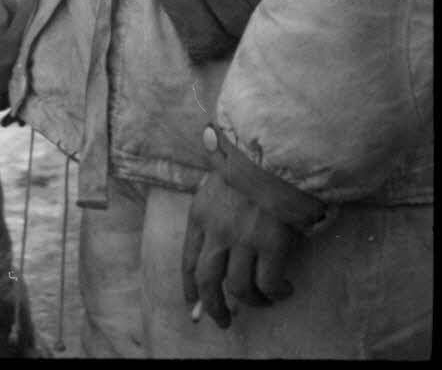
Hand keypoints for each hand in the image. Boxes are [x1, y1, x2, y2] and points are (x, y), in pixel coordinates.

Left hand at [181, 171, 295, 328]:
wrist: (274, 152)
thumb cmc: (248, 164)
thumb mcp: (216, 182)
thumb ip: (212, 211)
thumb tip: (216, 249)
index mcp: (200, 214)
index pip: (188, 261)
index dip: (191, 288)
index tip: (193, 305)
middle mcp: (217, 231)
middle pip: (207, 282)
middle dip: (213, 307)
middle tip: (224, 320)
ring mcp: (244, 239)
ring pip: (239, 288)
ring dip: (251, 302)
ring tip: (263, 302)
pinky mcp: (271, 245)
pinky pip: (269, 284)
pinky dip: (275, 293)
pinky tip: (284, 289)